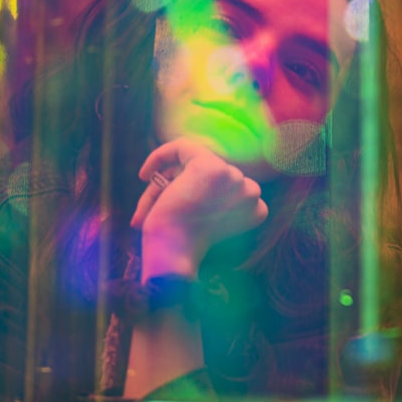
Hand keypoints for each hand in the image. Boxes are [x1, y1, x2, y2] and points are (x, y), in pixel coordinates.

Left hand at [131, 138, 268, 279]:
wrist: (175, 253)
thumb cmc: (183, 246)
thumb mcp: (208, 222)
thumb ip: (212, 199)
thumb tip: (188, 180)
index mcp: (257, 209)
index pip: (225, 190)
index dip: (198, 198)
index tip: (177, 208)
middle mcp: (251, 191)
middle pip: (209, 177)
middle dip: (178, 190)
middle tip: (154, 211)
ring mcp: (233, 176)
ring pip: (192, 167)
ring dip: (167, 185)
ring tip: (148, 209)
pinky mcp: (210, 166)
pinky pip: (182, 148)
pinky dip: (161, 156)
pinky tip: (144, 175)